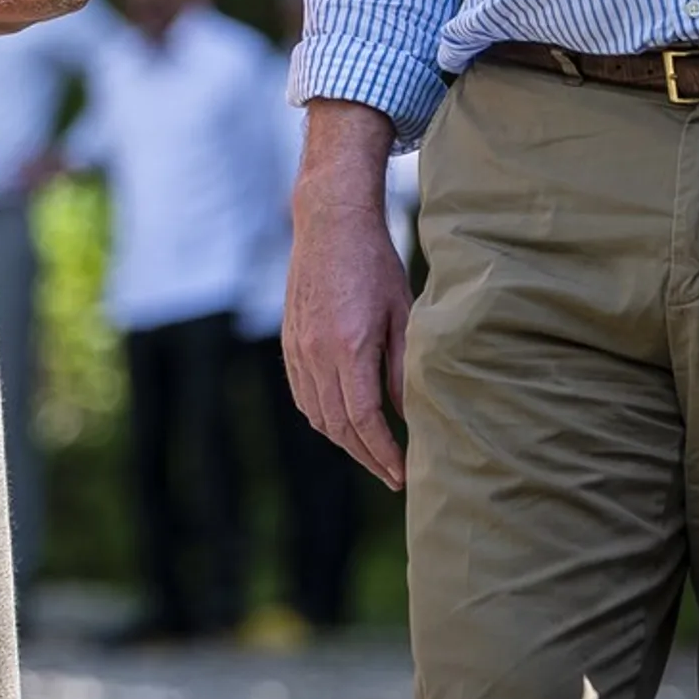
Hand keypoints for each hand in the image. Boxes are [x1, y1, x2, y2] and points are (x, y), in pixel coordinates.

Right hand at [283, 141, 410, 489]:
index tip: (404, 474)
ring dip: (344, 441)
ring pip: (316, 414)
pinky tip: (342, 423)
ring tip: (372, 454)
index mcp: (349, 347)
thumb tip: (409, 416)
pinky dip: (321, 417)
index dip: (384, 454)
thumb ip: (403, 369)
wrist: (330, 222)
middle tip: (393, 476)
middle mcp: (316, 353)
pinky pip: (302, 394)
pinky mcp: (290, 340)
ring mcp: (297, 347)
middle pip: (338, 426)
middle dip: (366, 457)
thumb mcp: (403, 314)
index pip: (364, 420)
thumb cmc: (375, 264)